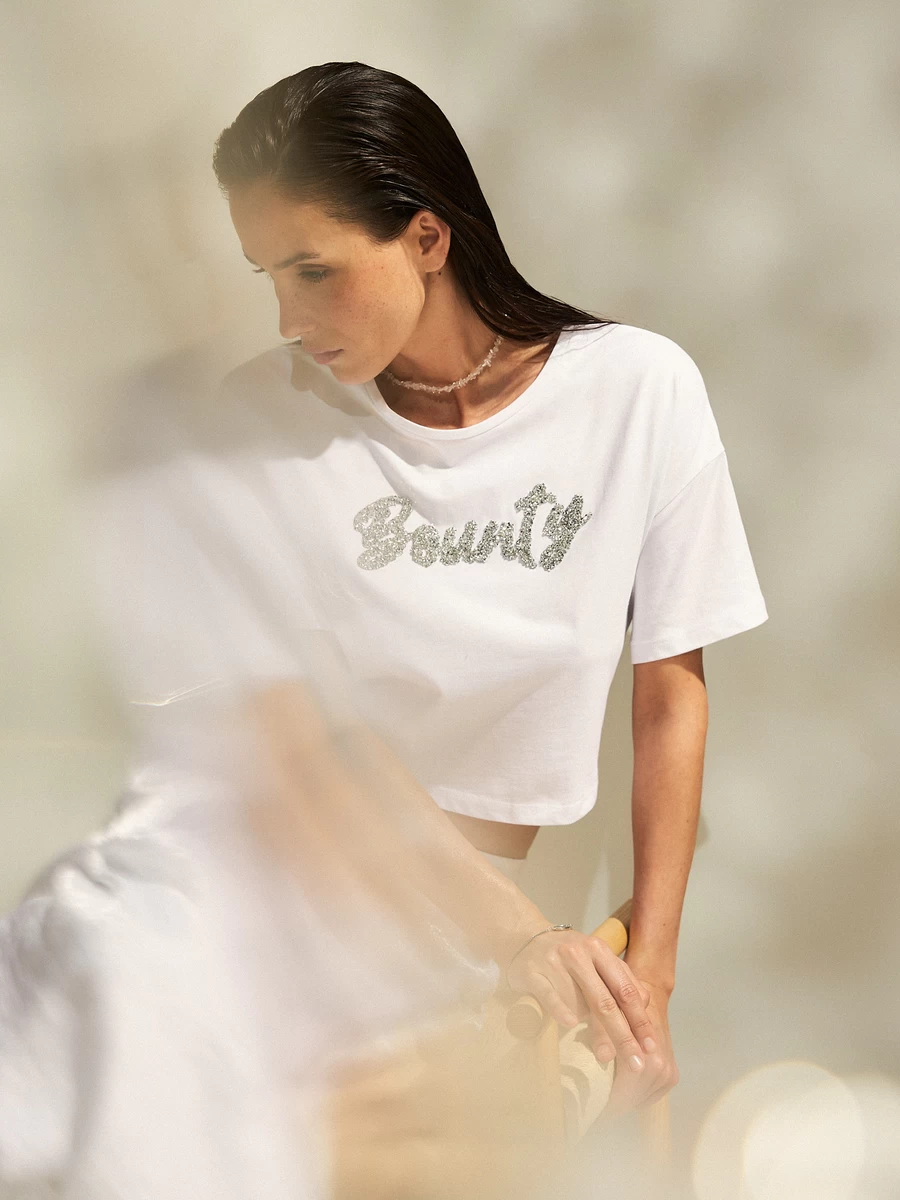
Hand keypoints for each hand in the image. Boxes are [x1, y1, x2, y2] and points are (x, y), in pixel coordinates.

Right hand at [504, 927, 656, 1072]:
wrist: (524, 936)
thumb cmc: (568, 956)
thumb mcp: (597, 959)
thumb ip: (621, 980)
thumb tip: (645, 1010)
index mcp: (599, 951)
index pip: (625, 990)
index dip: (640, 1020)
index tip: (650, 1047)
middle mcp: (579, 954)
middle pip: (606, 1001)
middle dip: (623, 1035)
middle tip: (635, 1063)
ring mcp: (554, 962)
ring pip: (578, 1002)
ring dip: (593, 1030)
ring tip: (604, 1055)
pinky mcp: (532, 971)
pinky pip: (548, 995)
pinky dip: (560, 1010)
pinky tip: (571, 1024)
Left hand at [604, 979, 678, 1115]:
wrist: (650, 993)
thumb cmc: (623, 1002)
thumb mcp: (606, 1014)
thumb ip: (603, 1034)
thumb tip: (602, 1057)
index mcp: (647, 1057)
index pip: (623, 1095)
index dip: (605, 1106)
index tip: (588, 1114)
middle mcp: (660, 1068)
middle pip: (632, 1101)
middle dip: (611, 1106)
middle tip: (591, 1112)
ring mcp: (668, 1073)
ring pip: (641, 1100)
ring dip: (624, 1102)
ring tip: (604, 1103)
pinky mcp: (671, 1075)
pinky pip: (652, 1095)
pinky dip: (638, 1096)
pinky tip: (624, 1093)